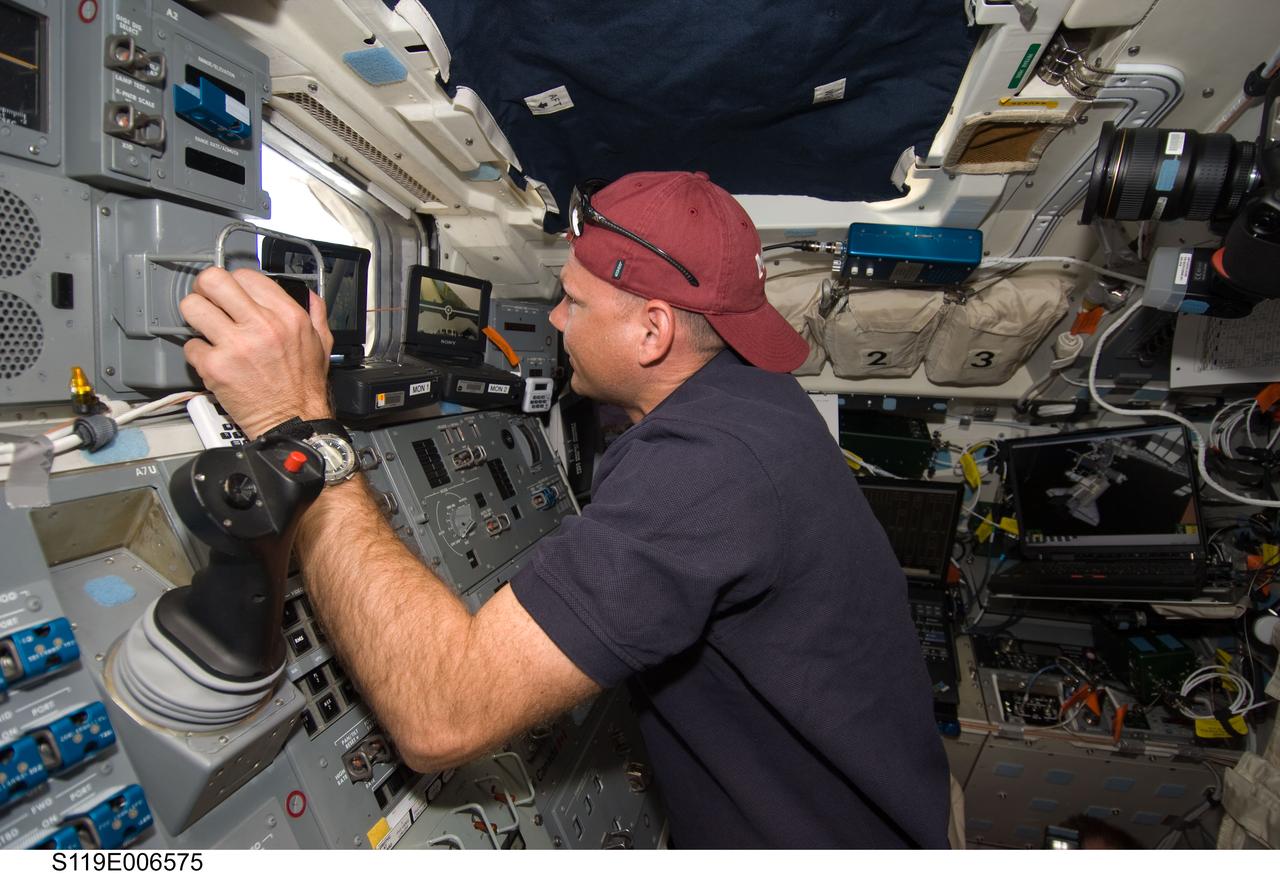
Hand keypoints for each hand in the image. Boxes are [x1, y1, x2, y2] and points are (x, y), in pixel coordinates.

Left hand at [180, 267, 334, 438]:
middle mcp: (262, 325)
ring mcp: (235, 345)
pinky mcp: (215, 367)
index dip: (235, 283)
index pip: (245, 275)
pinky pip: (190, 345)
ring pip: (192, 308)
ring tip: (205, 328)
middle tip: (208, 302)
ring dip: (195, 317)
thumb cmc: (304, 387)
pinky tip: (213, 360)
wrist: (293, 422)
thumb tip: (304, 293)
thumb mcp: (321, 342)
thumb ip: (314, 312)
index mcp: (287, 315)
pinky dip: (198, 353)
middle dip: (206, 289)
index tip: (232, 295)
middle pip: (213, 281)